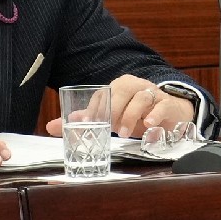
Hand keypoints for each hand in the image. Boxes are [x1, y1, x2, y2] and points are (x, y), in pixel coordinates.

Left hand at [45, 75, 196, 139]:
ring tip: (124, 133)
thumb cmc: (135, 114)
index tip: (84, 123)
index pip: (103, 93)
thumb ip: (85, 121)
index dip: (93, 108)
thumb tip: (51, 126)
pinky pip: (162, 105)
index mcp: (119, 87)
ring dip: (131, 114)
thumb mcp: (110, 118)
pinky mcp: (168, 104)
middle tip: (108, 128)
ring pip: (142, 96)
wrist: (169, 114)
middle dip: (114, 108)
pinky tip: (148, 125)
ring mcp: (153, 93)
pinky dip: (155, 114)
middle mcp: (136, 86)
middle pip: (124, 89)